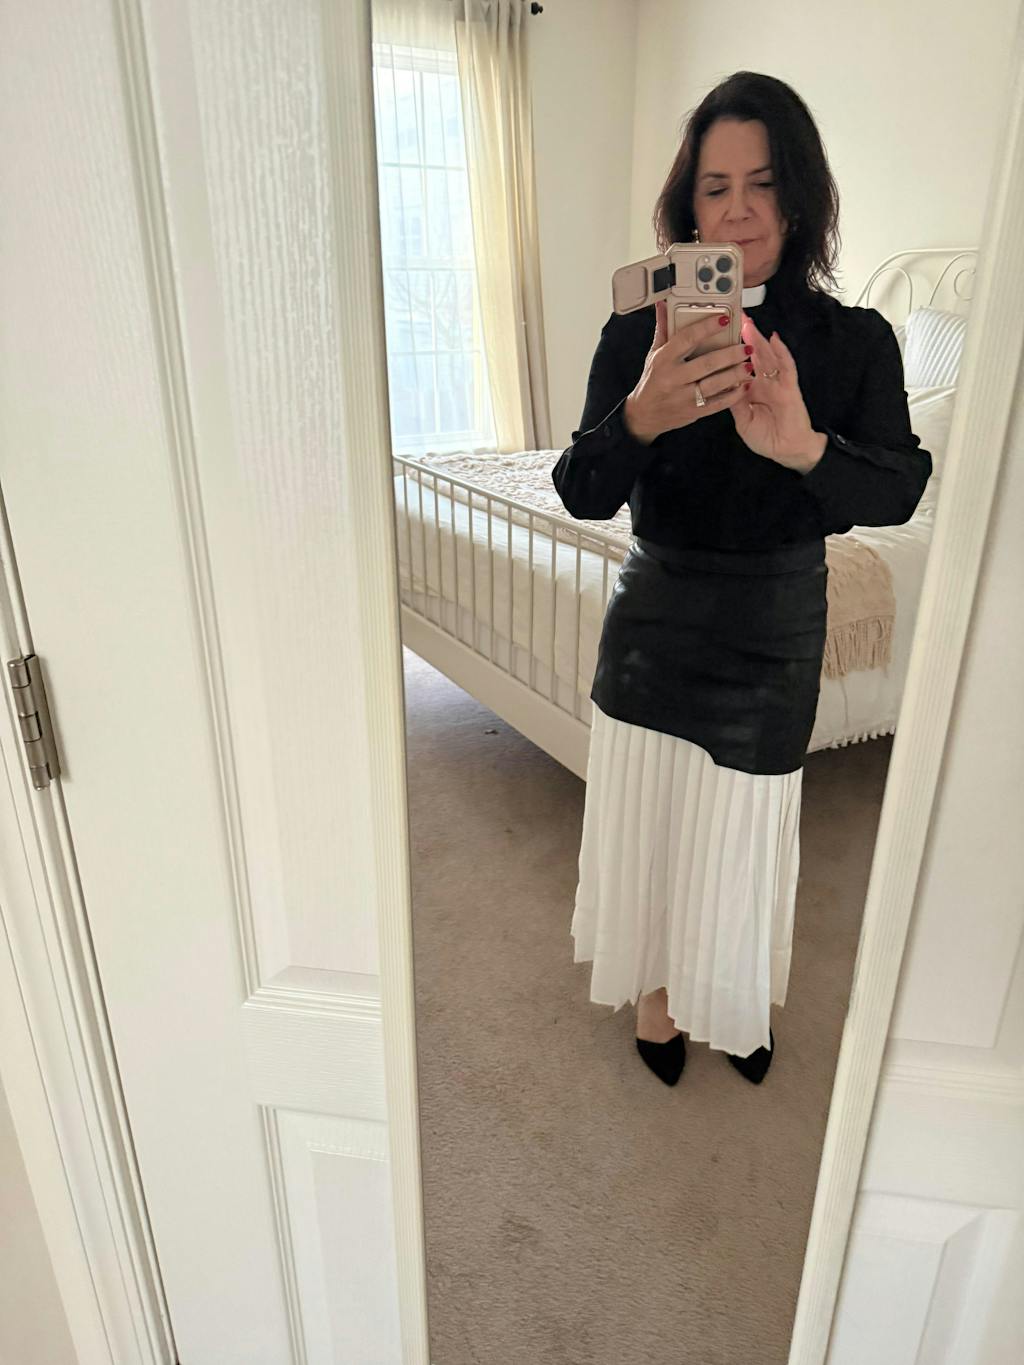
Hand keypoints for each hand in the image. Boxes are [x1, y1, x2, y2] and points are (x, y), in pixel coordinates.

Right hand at [622, 301, 748, 444]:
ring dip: (735, 374)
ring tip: (749, 365)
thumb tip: (663, 305)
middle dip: (730, 354)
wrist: (645, 414)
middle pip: (707, 363)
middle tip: (746, 347)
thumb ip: (663, 329)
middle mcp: (674, 378)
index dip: (707, 327)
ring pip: (715, 384)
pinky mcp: (694, 411)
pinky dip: (733, 395)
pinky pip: (718, 404)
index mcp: (664, 360)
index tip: (724, 318)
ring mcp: (685, 397)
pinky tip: (744, 386)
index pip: (687, 338)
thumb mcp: (654, 354)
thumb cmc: (652, 382)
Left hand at [730, 314, 826, 471]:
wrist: (787, 450)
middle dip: (744, 336)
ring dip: (758, 339)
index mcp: (751, 390)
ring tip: (748, 323)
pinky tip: (774, 339)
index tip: (719, 337)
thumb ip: (734, 402)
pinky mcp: (790, 388)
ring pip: (768, 356)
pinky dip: (781, 352)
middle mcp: (764, 382)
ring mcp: (777, 383)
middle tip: (733, 318)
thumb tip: (721, 385)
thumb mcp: (743, 420)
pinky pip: (786, 367)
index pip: (740, 364)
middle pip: (753, 354)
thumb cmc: (767, 438)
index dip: (731, 350)